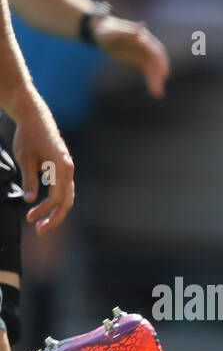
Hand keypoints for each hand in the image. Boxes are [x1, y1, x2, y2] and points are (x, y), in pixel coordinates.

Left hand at [12, 97, 74, 234]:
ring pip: (67, 199)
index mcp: (62, 167)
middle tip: (39, 232)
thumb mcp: (24, 157)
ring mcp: (68, 172)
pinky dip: (56, 204)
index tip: (28, 218)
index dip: (43, 210)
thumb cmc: (28, 136)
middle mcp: (69, 171)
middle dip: (54, 219)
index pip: (56, 197)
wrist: (36, 118)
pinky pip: (64, 193)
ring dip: (55, 214)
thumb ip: (28, 179)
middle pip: (67, 202)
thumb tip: (29, 200)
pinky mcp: (64, 172)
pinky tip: (45, 211)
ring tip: (41, 226)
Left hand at [93, 18, 170, 98]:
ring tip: (157, 95)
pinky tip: (155, 93)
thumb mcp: (114, 32)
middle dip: (159, 75)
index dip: (160, 63)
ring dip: (157, 81)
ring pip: (154, 69)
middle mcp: (148, 47)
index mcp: (144, 39)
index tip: (164, 74)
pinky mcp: (142, 62)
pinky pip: (150, 73)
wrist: (104, 33)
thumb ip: (127, 33)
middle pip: (158, 62)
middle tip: (159, 88)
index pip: (156, 51)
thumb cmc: (107, 32)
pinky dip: (153, 82)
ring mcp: (145, 55)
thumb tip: (140, 31)